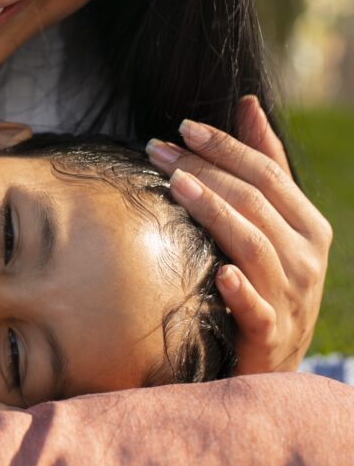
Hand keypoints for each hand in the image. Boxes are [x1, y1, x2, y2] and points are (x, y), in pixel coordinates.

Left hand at [146, 97, 331, 373]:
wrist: (273, 362)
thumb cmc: (266, 278)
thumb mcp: (272, 221)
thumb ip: (264, 163)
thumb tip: (248, 102)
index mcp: (308, 225)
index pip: (266, 173)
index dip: (225, 146)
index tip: (181, 127)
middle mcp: (308, 259)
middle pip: (254, 202)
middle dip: (204, 170)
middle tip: (157, 150)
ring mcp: (292, 298)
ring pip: (254, 245)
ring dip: (213, 213)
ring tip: (175, 186)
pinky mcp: (272, 337)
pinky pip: (258, 311)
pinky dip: (240, 292)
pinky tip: (218, 274)